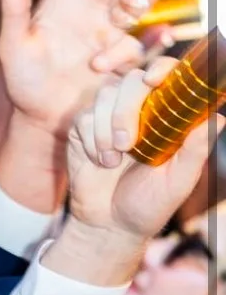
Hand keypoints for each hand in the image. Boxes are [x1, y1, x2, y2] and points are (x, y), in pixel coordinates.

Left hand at [0, 0, 148, 136]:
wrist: (45, 119)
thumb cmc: (23, 82)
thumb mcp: (12, 49)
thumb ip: (13, 17)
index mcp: (60, 2)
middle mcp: (89, 11)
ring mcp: (109, 33)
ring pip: (133, 3)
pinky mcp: (125, 58)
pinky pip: (146, 42)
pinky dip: (155, 37)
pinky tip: (161, 35)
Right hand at [66, 61, 220, 240]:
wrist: (109, 225)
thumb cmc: (150, 204)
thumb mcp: (179, 181)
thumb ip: (196, 149)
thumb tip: (220, 117)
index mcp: (165, 117)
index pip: (166, 76)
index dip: (161, 69)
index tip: (154, 81)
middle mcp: (137, 110)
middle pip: (130, 81)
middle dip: (125, 111)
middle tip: (127, 144)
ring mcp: (107, 117)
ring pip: (104, 96)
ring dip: (105, 129)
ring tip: (112, 161)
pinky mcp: (83, 128)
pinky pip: (84, 118)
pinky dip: (90, 141)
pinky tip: (99, 161)